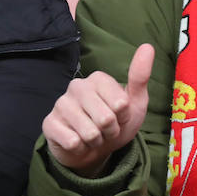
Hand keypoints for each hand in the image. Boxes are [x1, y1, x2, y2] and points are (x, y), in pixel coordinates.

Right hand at [43, 43, 154, 177]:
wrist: (94, 149)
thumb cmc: (116, 122)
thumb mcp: (135, 102)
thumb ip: (140, 76)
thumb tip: (147, 46)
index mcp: (98, 79)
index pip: (121, 104)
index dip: (124, 116)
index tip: (119, 116)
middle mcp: (77, 87)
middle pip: (105, 119)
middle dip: (111, 131)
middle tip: (106, 129)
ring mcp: (61, 104)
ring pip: (89, 133)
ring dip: (97, 141)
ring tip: (94, 136)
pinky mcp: (49, 123)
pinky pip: (72, 142)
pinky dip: (81, 149)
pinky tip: (78, 143)